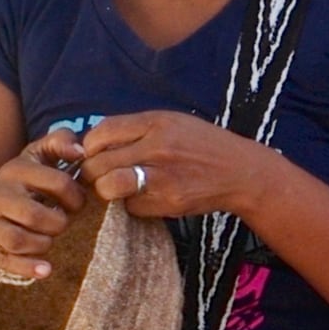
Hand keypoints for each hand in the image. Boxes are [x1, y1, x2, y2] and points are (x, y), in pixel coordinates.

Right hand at [0, 133, 90, 296]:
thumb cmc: (16, 189)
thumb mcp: (33, 159)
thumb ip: (59, 143)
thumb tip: (82, 150)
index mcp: (15, 170)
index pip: (59, 183)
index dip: (76, 197)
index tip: (76, 204)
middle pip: (37, 215)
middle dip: (59, 224)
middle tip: (60, 224)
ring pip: (21, 240)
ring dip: (44, 244)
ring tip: (47, 240)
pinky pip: (9, 262)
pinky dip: (30, 268)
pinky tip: (46, 269)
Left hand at [75, 111, 286, 223]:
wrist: (240, 172)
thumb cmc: (202, 144)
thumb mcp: (171, 122)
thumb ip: (135, 129)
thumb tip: (94, 142)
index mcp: (155, 123)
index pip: (101, 133)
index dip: (89, 146)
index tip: (93, 153)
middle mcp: (157, 148)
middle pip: (98, 163)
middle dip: (92, 172)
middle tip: (99, 176)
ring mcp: (162, 177)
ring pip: (108, 187)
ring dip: (106, 190)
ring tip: (114, 189)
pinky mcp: (168, 203)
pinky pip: (131, 207)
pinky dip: (132, 205)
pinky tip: (145, 198)